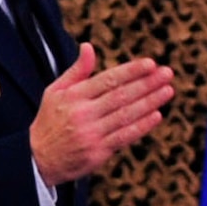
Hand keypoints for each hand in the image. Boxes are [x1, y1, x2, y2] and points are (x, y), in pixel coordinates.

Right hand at [29, 44, 175, 184]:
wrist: (38, 159)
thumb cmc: (50, 120)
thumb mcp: (55, 91)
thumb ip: (76, 70)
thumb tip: (88, 46)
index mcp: (74, 96)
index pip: (108, 80)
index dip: (131, 71)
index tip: (150, 63)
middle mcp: (83, 113)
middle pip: (121, 96)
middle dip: (147, 83)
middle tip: (167, 73)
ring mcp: (92, 133)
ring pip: (126, 115)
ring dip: (150, 102)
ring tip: (168, 90)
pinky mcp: (99, 152)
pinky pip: (125, 136)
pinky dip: (142, 126)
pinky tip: (157, 115)